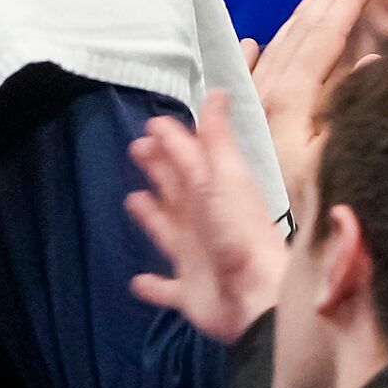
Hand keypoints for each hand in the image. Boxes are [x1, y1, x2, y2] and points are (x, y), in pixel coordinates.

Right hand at [127, 89, 288, 341]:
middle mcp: (208, 222)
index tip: (152, 125)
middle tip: (136, 149)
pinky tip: (137, 282)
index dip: (173, 142)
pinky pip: (166, 289)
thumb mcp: (225, 176)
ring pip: (171, 232)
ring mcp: (199, 259)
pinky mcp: (190, 294)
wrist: (254, 294)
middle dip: (161, 169)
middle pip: (180, 190)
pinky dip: (152, 287)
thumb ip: (216, 139)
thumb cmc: (237, 230)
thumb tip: (218, 92)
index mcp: (219, 192)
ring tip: (133, 200)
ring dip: (154, 217)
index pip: (192, 159)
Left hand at [251, 0, 378, 227]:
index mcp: (289, 105)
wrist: (256, 272)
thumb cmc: (302, 220)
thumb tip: (371, 60)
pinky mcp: (246, 142)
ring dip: (299, 21)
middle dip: (329, 0)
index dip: (347, 1)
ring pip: (276, 56)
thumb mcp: (332, 162)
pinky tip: (254, 43)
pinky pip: (250, 85)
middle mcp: (266, 106)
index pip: (323, 39)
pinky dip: (254, 58)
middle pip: (300, 40)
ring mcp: (254, 122)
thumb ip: (350, 108)